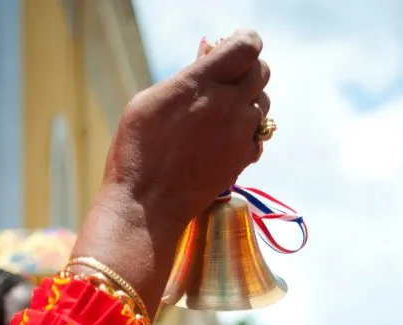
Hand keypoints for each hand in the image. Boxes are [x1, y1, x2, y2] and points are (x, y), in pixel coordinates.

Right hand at [71, 30, 270, 315]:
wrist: (148, 204)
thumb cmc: (138, 149)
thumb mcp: (151, 100)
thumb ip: (188, 75)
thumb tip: (210, 51)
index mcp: (202, 83)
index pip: (248, 47)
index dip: (246, 42)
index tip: (237, 46)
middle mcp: (228, 105)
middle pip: (262, 72)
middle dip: (248, 70)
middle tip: (227, 78)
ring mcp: (240, 133)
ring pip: (264, 104)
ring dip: (249, 101)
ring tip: (221, 111)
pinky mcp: (245, 158)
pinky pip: (260, 135)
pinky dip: (249, 131)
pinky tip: (225, 137)